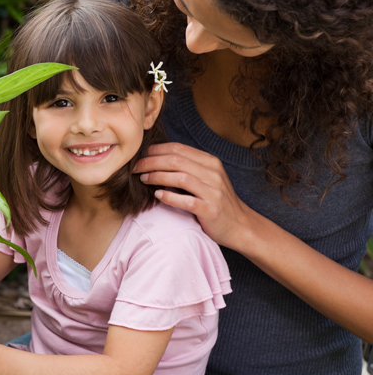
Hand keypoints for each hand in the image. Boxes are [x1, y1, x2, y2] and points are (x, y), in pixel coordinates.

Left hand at [134, 142, 253, 249]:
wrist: (240, 225)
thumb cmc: (218, 201)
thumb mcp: (208, 178)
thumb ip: (189, 167)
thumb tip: (158, 159)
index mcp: (211, 162)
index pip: (178, 149)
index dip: (156, 150)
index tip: (140, 155)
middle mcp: (213, 174)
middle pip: (176, 161)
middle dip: (151, 162)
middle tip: (135, 167)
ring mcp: (213, 192)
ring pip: (180, 177)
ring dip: (157, 176)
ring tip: (143, 179)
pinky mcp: (211, 210)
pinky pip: (187, 201)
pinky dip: (170, 197)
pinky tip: (157, 195)